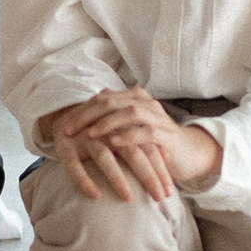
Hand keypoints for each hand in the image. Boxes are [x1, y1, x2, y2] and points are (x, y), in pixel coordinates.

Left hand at [49, 88, 220, 202]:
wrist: (187, 153)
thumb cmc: (151, 143)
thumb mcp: (127, 130)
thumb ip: (110, 120)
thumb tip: (81, 119)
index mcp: (134, 98)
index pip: (101, 98)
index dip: (81, 110)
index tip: (63, 124)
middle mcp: (145, 102)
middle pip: (111, 102)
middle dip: (87, 115)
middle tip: (69, 129)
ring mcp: (157, 117)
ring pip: (129, 113)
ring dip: (107, 123)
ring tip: (90, 134)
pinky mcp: (167, 135)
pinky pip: (146, 132)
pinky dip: (128, 136)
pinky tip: (114, 143)